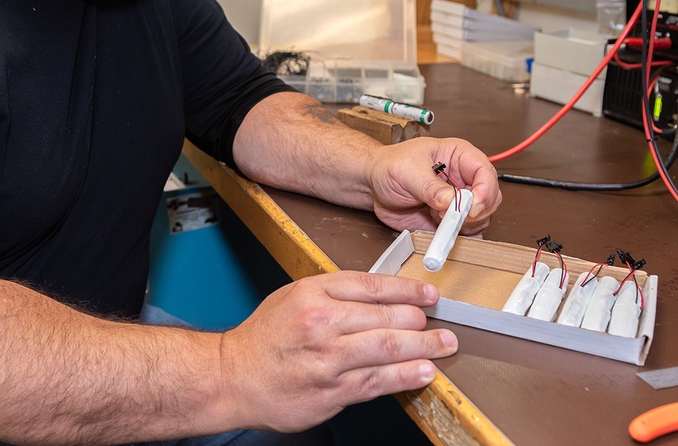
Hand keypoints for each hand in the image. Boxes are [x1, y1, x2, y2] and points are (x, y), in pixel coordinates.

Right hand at [218, 271, 455, 431]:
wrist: (234, 377)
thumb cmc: (265, 337)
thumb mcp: (294, 297)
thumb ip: (335, 292)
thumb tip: (381, 295)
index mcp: (314, 292)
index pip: (373, 285)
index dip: (408, 289)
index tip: (429, 293)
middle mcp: (323, 322)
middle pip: (387, 316)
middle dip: (421, 320)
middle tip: (441, 323)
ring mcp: (329, 359)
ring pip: (389, 348)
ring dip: (424, 347)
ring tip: (444, 345)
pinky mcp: (333, 391)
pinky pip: (379, 382)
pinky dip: (407, 376)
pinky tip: (424, 372)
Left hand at [367, 137, 501, 234]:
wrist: (373, 184)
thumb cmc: (390, 166)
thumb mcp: (407, 171)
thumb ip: (430, 187)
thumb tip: (451, 201)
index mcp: (459, 156)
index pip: (485, 172)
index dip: (485, 190)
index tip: (472, 206)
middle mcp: (463, 178)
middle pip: (489, 198)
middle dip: (476, 212)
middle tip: (452, 217)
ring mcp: (458, 200)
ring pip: (481, 217)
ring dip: (464, 225)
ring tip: (437, 218)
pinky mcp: (449, 219)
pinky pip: (465, 232)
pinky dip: (458, 237)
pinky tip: (440, 231)